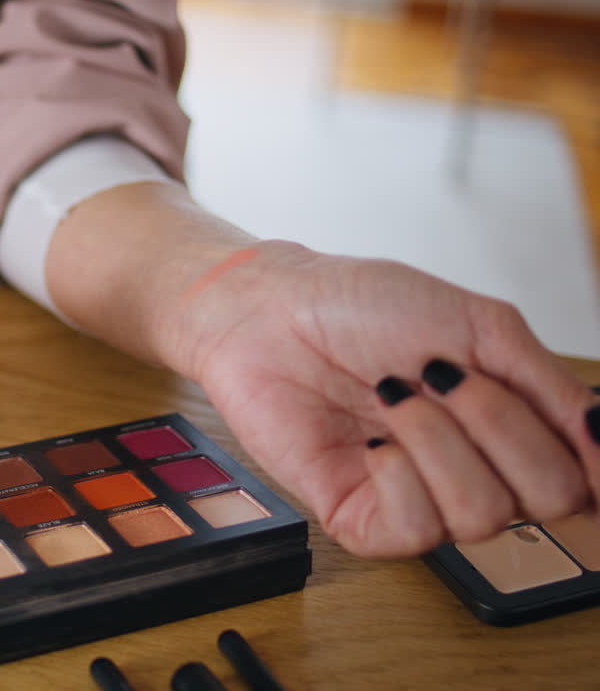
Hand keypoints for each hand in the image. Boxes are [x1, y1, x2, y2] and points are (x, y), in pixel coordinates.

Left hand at [175, 242, 599, 556]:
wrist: (272, 310)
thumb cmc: (364, 308)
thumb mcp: (483, 327)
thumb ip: (553, 388)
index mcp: (512, 430)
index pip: (586, 477)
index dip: (588, 456)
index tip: (565, 420)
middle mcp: (474, 471)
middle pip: (548, 499)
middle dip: (501, 425)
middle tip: (445, 375)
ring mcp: (418, 499)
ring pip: (483, 516)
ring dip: (440, 440)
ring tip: (394, 394)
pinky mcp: (360, 517)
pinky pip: (414, 530)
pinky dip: (399, 474)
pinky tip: (373, 439)